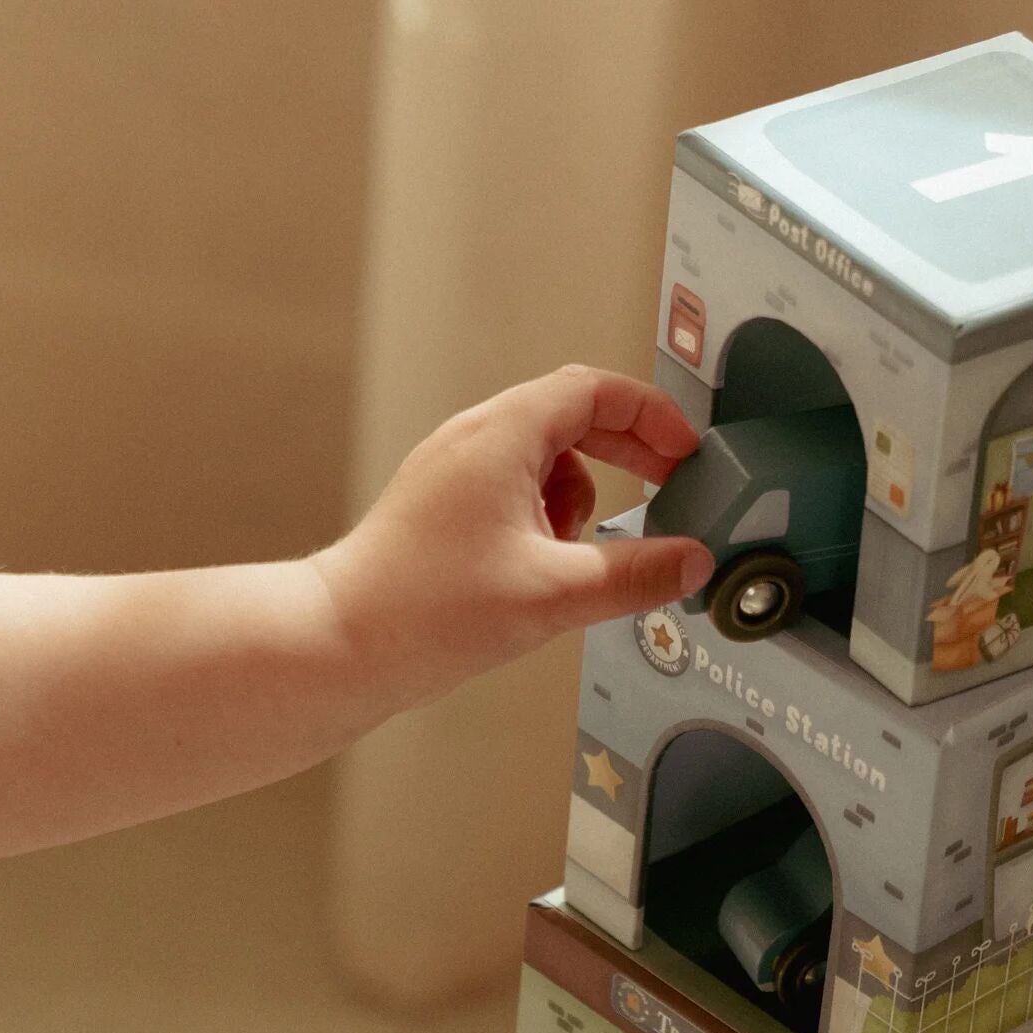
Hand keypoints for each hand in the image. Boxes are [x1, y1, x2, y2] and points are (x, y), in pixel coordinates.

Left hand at [314, 364, 714, 716]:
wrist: (340, 643)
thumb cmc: (425, 610)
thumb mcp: (554, 594)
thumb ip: (635, 575)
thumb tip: (691, 562)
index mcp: (502, 434)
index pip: (594, 390)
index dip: (652, 415)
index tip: (687, 453)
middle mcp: (474, 438)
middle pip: (572, 415)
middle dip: (627, 451)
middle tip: (668, 488)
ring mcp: (453, 469)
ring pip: (544, 457)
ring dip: (580, 495)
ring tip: (573, 555)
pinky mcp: (442, 504)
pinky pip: (514, 488)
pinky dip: (544, 516)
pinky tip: (540, 570)